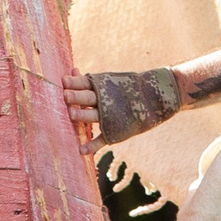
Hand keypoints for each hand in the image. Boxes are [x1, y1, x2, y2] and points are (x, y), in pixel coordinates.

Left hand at [66, 66, 182, 149]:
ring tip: (71, 115)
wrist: (157, 98)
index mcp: (104, 86)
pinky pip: (104, 138)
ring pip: (95, 116)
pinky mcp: (117, 130)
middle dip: (77, 97)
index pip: (86, 83)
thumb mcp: (110, 81)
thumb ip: (88, 81)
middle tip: (66, 96)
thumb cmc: (128, 88)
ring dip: (83, 116)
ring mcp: (112, 116)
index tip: (63, 81)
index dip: (75, 82)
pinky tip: (81, 150)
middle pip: (89, 98)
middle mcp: (107, 100)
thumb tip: (72, 71)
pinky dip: (93, 145)